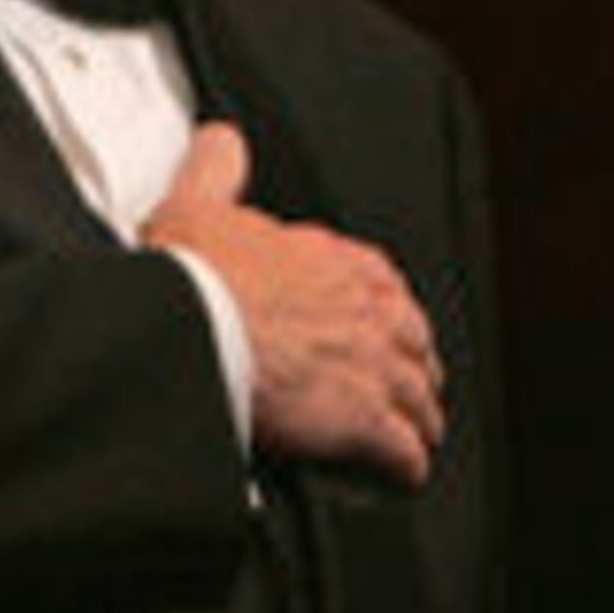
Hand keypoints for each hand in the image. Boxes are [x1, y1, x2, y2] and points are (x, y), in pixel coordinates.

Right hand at [142, 121, 446, 488]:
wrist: (194, 330)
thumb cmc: (194, 275)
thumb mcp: (197, 204)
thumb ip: (217, 169)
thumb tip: (221, 141)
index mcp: (333, 260)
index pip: (380, 281)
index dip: (383, 306)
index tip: (380, 320)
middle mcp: (366, 311)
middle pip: (414, 340)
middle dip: (415, 362)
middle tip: (409, 379)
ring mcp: (372, 367)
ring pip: (418, 396)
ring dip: (419, 416)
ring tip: (416, 430)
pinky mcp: (363, 421)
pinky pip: (403, 451)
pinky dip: (406, 463)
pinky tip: (403, 471)